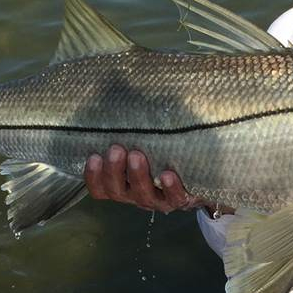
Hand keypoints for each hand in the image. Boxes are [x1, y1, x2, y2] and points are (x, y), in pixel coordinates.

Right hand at [84, 144, 211, 213]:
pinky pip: (174, 197)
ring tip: (136, 155)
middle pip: (117, 191)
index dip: (93, 176)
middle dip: (113, 171)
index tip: (93, 156)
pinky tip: (168, 174)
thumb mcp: (143, 145)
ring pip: (143, 195)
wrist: (199, 180)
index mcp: (122, 184)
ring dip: (138, 176)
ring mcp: (158, 199)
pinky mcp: (180, 199)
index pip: (100, 187)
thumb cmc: (161, 155)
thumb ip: (130, 132)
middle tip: (115, 150)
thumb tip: (121, 93)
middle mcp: (136, 194)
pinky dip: (170, 187)